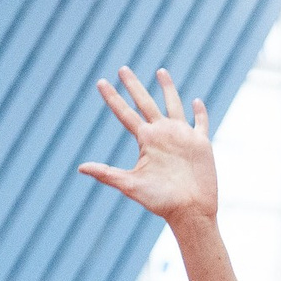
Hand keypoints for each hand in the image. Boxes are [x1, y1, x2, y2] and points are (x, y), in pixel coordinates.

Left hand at [78, 67, 214, 222]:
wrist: (190, 211)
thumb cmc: (160, 202)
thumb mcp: (131, 185)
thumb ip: (107, 174)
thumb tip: (80, 168)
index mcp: (145, 140)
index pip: (125, 113)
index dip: (113, 98)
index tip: (101, 82)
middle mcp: (161, 134)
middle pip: (145, 103)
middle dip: (134, 86)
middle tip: (122, 68)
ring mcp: (181, 137)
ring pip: (173, 105)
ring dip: (167, 88)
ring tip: (160, 71)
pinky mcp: (200, 143)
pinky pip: (200, 123)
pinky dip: (200, 112)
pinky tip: (196, 101)